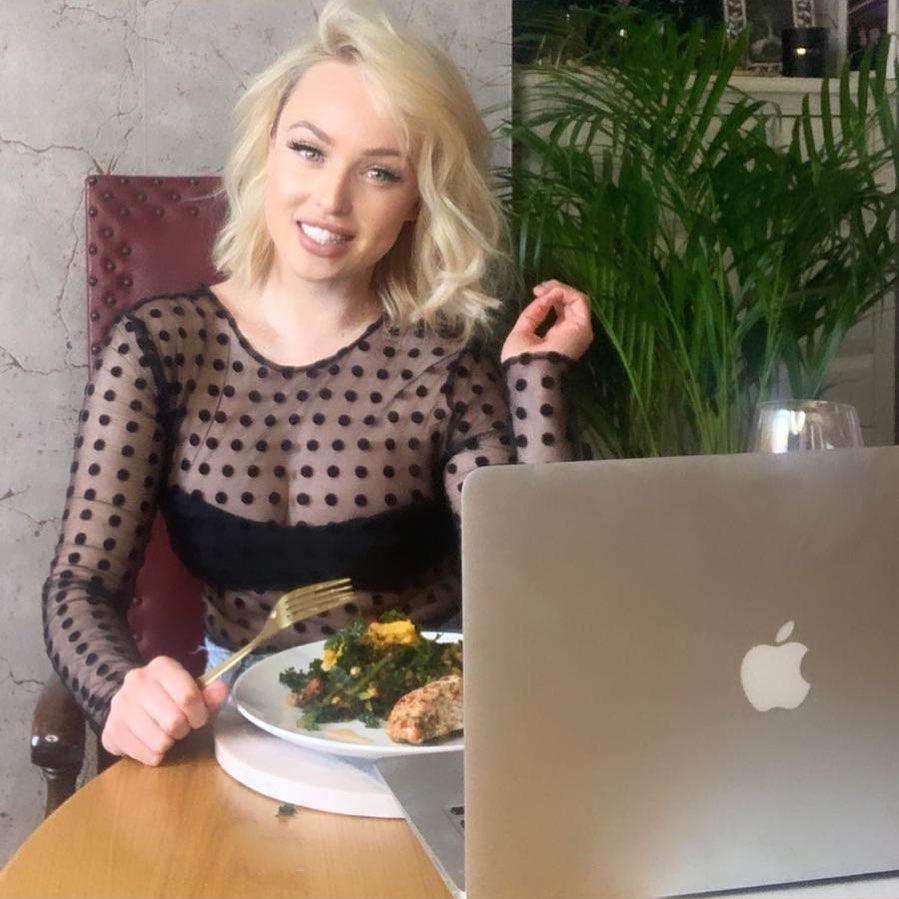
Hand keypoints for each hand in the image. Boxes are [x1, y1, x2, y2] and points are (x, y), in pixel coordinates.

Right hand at [101, 656, 229, 765]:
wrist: (129, 703)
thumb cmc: (167, 695)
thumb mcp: (190, 688)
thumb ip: (209, 692)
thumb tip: (223, 690)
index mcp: (161, 667)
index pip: (188, 697)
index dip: (199, 714)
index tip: (199, 718)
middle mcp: (136, 681)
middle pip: (173, 721)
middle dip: (183, 729)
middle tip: (181, 726)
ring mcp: (120, 706)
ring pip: (159, 742)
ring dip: (169, 743)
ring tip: (165, 733)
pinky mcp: (110, 731)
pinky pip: (145, 755)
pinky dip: (154, 755)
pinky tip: (151, 742)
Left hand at [501, 280, 593, 362]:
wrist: (528, 373)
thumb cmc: (521, 359)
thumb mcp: (522, 331)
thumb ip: (533, 313)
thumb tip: (543, 297)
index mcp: (557, 336)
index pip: (560, 309)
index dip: (549, 297)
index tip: (535, 292)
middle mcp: (571, 331)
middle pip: (569, 302)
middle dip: (554, 289)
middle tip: (539, 288)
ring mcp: (579, 329)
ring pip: (576, 298)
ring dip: (559, 288)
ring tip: (543, 289)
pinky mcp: (583, 326)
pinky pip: (580, 300)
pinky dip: (565, 292)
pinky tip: (552, 294)